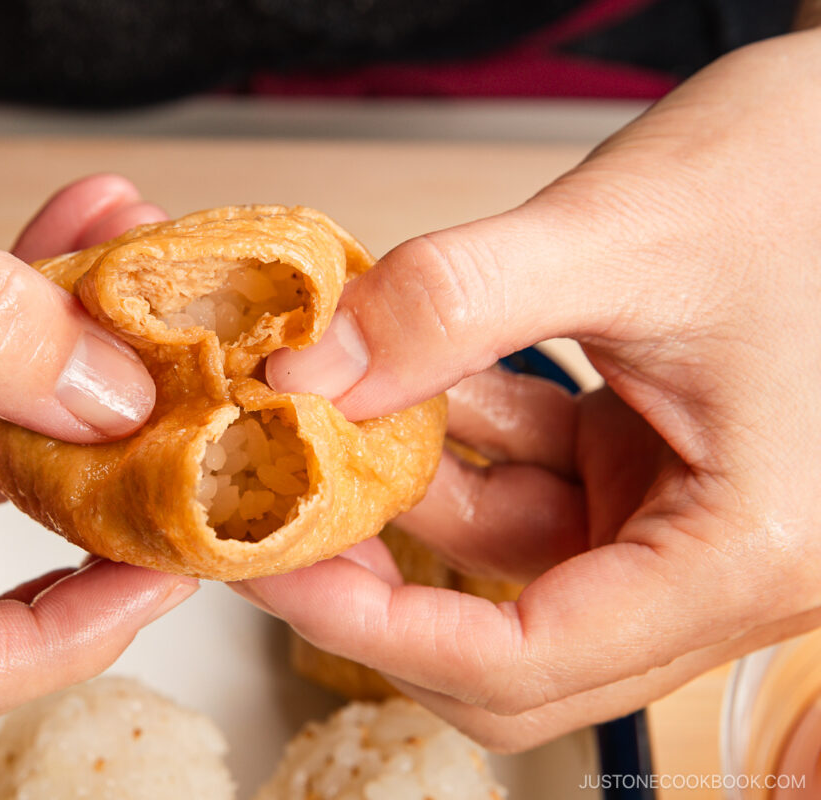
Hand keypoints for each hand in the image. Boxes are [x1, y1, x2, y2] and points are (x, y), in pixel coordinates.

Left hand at [239, 28, 820, 749]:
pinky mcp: (657, 464)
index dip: (377, 629)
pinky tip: (406, 374)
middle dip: (385, 592)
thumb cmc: (815, 169)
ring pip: (511, 558)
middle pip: (516, 652)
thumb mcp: (624, 230)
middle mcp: (723, 562)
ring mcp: (686, 517)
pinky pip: (534, 483)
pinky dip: (465, 438)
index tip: (273, 566)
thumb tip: (309, 374)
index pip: (530, 659)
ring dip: (413, 493)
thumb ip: (455, 304)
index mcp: (748, 551)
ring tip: (328, 415)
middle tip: (279, 521)